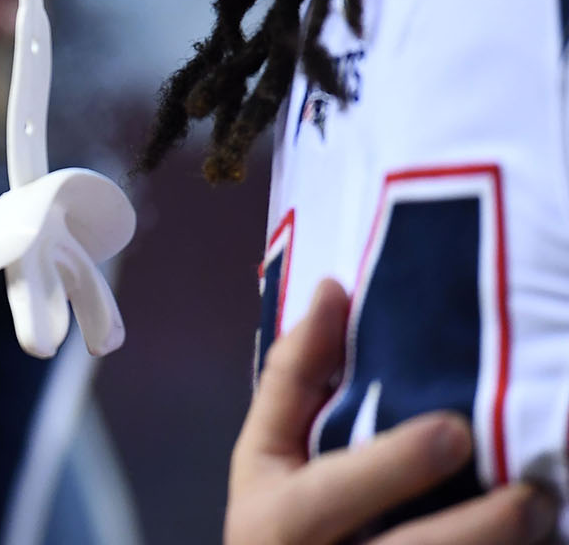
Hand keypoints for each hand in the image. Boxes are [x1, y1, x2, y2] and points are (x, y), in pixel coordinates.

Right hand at [226, 278, 556, 544]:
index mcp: (277, 515)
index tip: (455, 431)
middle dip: (478, 528)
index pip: (335, 487)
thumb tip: (332, 289)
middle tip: (531, 496)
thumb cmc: (281, 522)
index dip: (396, 463)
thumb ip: (294, 380)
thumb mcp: (268, 455)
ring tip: (541, 514)